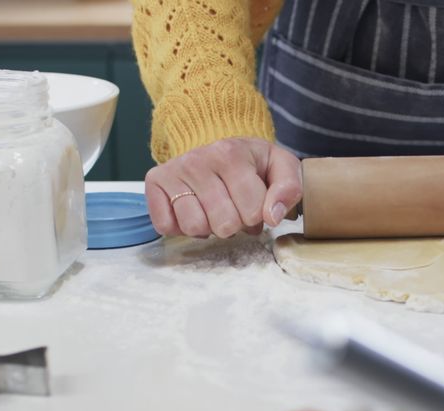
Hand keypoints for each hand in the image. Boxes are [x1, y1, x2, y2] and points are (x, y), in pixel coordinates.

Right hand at [145, 138, 301, 237]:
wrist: (217, 148)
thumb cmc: (252, 163)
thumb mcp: (280, 167)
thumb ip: (289, 188)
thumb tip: (273, 216)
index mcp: (231, 154)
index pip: (253, 212)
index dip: (258, 216)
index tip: (254, 203)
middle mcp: (198, 160)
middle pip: (224, 224)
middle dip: (235, 224)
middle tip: (233, 208)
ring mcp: (173, 170)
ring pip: (194, 227)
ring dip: (208, 228)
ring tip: (213, 211)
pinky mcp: (154, 182)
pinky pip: (166, 226)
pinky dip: (181, 228)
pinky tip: (193, 211)